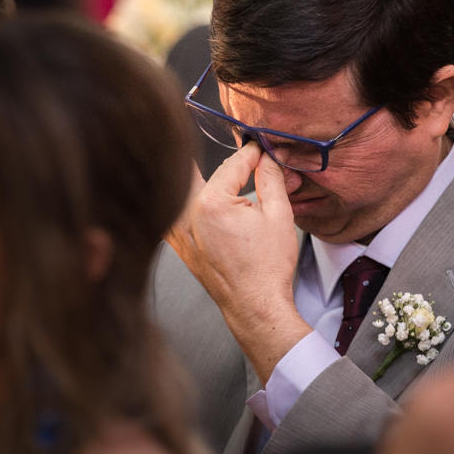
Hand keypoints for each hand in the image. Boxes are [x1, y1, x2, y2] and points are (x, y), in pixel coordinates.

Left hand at [165, 142, 311, 380]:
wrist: (254, 306)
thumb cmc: (267, 267)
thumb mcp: (279, 215)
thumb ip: (271, 178)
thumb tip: (267, 157)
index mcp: (211, 204)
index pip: (232, 165)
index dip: (251, 153)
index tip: (261, 148)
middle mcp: (188, 214)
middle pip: (202, 172)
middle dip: (223, 163)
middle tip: (243, 158)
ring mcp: (179, 231)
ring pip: (182, 191)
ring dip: (195, 178)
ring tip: (215, 172)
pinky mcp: (179, 245)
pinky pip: (174, 214)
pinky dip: (183, 203)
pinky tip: (193, 200)